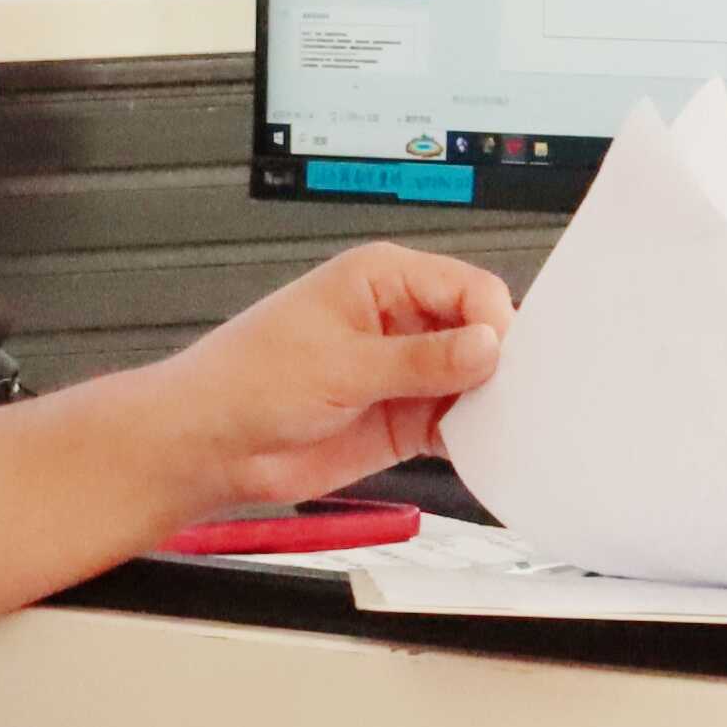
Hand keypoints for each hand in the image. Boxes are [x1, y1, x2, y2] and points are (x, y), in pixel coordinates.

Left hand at [149, 243, 513, 511]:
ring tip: (502, 425)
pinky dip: (473, 437)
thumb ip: (419, 360)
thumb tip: (486, 346)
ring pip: (475, 381)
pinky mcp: (404, 419)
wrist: (210, 444)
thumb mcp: (340, 364)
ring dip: (491, 403)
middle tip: (516, 395)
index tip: (502, 359)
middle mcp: (401, 320)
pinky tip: (481, 448)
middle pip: (480, 333)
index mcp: (382, 278)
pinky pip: (457, 425)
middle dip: (501, 363)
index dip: (493, 321)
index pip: (468, 287)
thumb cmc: (247, 380)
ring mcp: (405, 372)